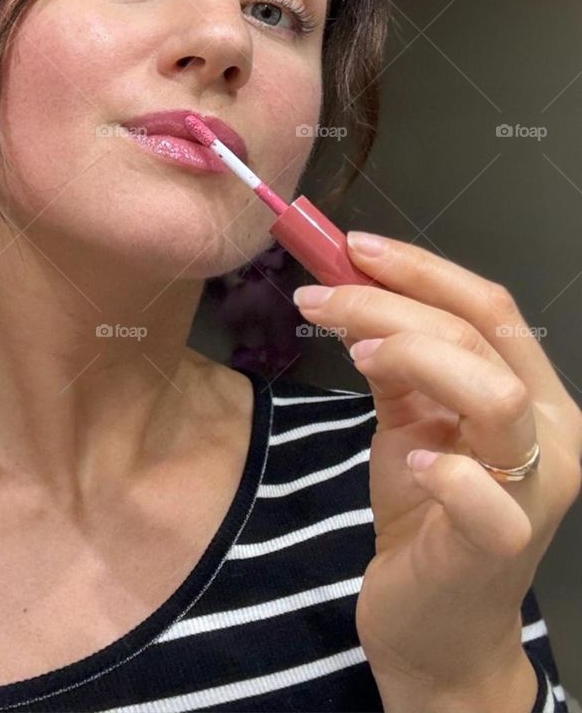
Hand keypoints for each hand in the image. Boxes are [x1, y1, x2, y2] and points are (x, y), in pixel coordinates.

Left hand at [293, 231, 581, 697]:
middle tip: (319, 295)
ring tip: (357, 352)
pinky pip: (487, 497)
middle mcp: (551, 433)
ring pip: (495, 393)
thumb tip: (348, 286)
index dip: (421, 267)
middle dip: (392, 301)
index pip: (488, 306)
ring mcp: (533, 491)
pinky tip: (409, 461)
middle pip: (481, 335)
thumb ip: (394, 360)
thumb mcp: (409, 421)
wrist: (435, 626)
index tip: (351, 246)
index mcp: (532, 393)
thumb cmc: (427, 515)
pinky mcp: (500, 545)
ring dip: (417, 356)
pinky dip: (446, 469)